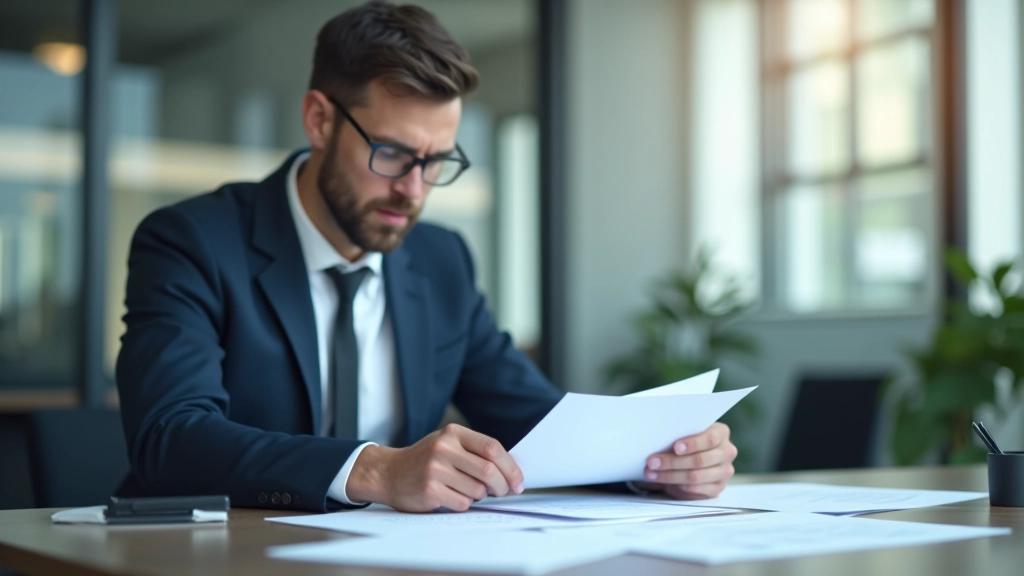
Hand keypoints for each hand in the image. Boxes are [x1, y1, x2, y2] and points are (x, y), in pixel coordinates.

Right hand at [346, 424, 524, 511]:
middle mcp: (444, 448)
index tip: (518, 481)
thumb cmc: (425, 460)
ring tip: (467, 491)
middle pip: (488, 470)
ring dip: (480, 496)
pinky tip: (452, 497)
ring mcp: (435, 469)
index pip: (492, 448)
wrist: (388, 473)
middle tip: (504, 493)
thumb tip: (510, 472)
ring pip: (477, 490)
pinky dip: (464, 504)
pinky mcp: (429, 490)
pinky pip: (462, 503)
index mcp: (453, 433)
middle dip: (502, 486)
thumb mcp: (447, 444)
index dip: (510, 467)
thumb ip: (474, 452)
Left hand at [637, 422, 736, 498]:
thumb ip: (678, 436)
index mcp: (721, 433)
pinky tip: (665, 483)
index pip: (710, 439)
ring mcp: (725, 471)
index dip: (692, 444)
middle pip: (700, 460)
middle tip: (652, 462)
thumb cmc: (687, 442)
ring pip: (696, 476)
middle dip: (672, 462)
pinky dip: (679, 486)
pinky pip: (698, 489)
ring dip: (670, 476)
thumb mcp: (685, 435)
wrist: (693, 458)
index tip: (675, 448)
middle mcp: (727, 451)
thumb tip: (656, 440)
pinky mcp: (718, 487)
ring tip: (651, 473)